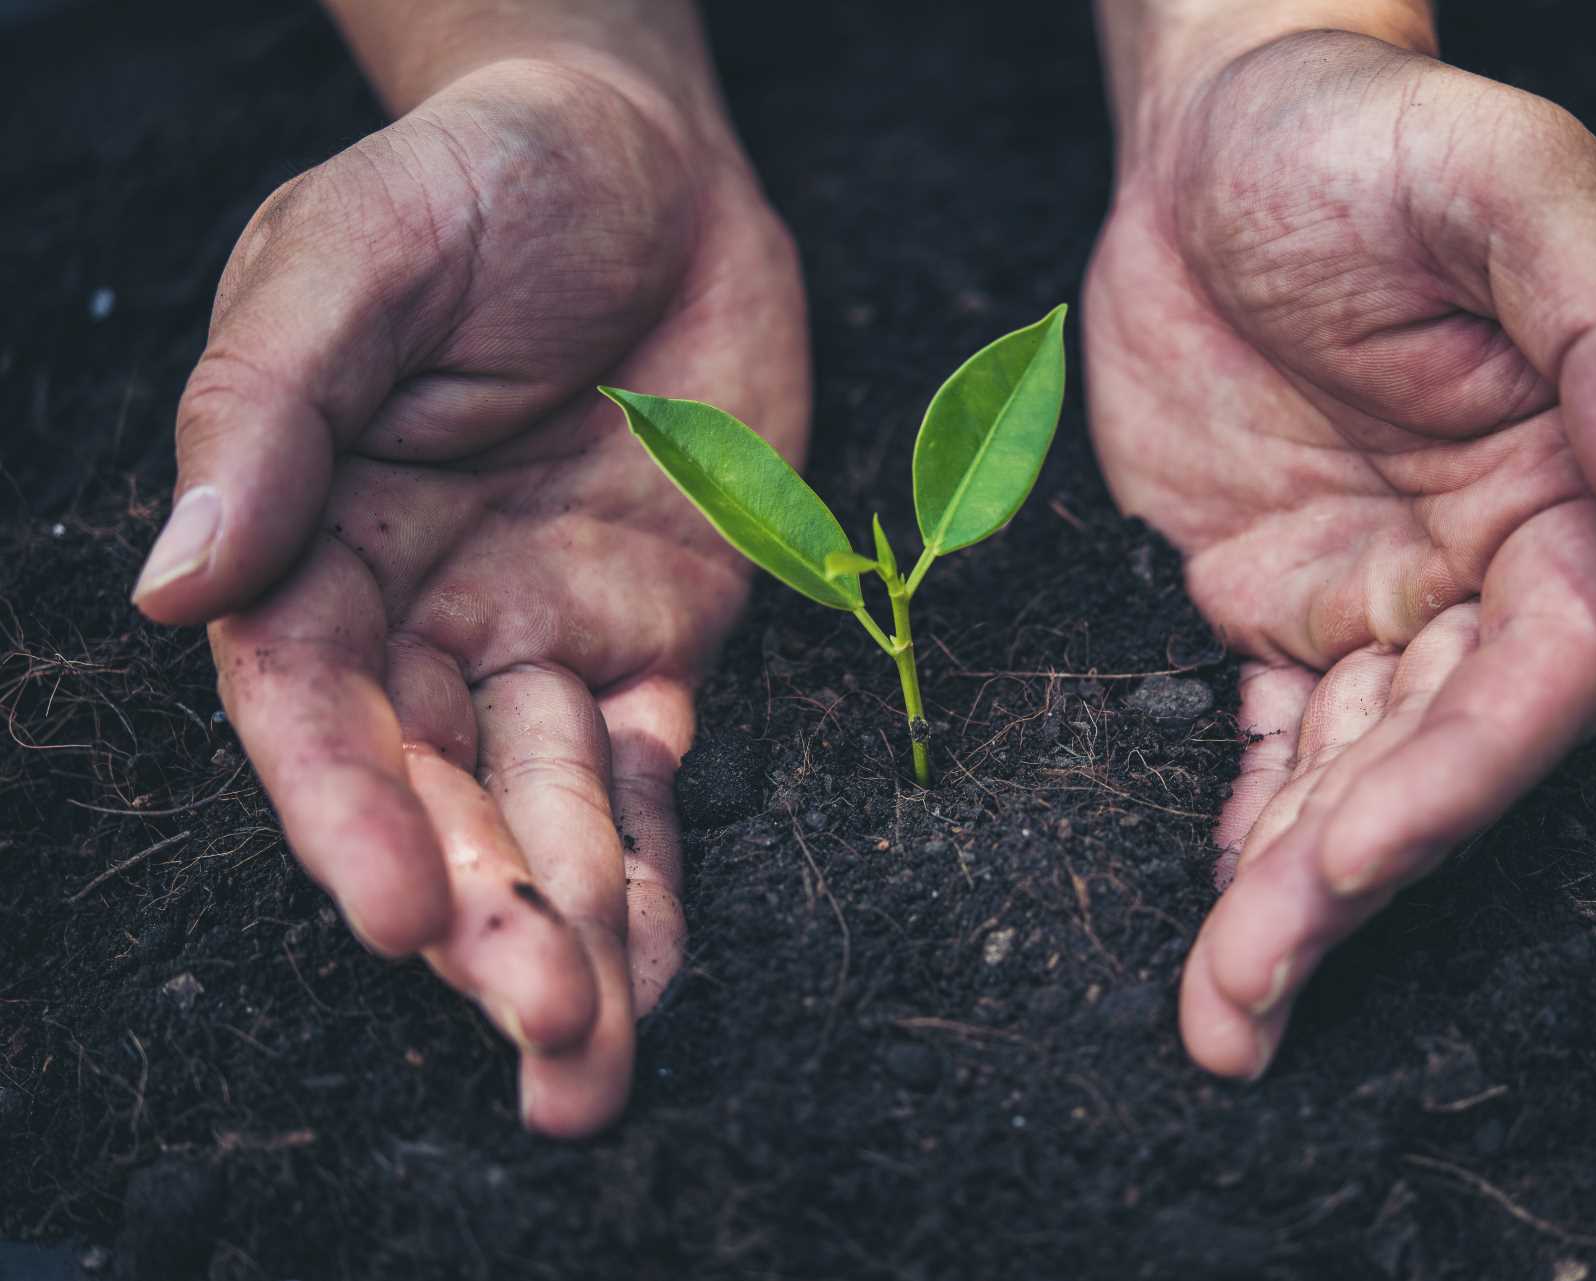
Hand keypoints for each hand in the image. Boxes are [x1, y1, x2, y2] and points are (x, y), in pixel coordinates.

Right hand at [133, 57, 806, 1133]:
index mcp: (309, 539)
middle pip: (435, 794)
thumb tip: (169, 583)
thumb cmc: (480, 179)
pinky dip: (651, 866)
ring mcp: (536, 634)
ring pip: (543, 811)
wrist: (644, 158)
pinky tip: (660, 963)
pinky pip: (643, 773)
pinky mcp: (649, 636)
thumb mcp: (353, 256)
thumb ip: (266, 412)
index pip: (310, 709)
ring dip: (574, 933)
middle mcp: (415, 613)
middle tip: (548, 1040)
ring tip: (599, 1050)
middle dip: (486, 920)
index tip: (400, 916)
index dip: (350, 816)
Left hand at [1083, 22, 1595, 1075]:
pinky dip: (1242, 826)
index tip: (1356, 856)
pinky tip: (1219, 920)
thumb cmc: (1367, 130)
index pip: (1545, 671)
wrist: (1216, 129)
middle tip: (1249, 1003)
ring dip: (1287, 896)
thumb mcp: (1508, 186)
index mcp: (1565, 489)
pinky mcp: (1270, 597)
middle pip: (1435, 756)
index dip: (1462, 774)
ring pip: (1344, 772)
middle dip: (1348, 883)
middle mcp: (1479, 566)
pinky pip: (1263, 734)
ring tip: (1223, 1018)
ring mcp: (1374, 594)